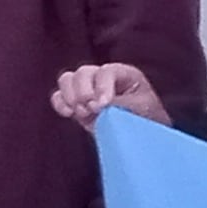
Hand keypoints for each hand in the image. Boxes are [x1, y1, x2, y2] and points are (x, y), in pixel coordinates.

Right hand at [51, 63, 168, 127]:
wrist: (144, 136)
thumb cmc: (147, 119)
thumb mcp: (141, 109)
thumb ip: (121, 105)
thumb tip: (100, 105)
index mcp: (124, 74)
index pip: (106, 72)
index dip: (101, 87)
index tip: (102, 105)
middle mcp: (103, 77)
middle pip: (83, 72)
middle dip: (84, 92)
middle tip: (92, 110)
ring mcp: (88, 89)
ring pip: (68, 79)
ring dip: (71, 96)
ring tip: (82, 112)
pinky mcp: (77, 103)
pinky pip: (59, 96)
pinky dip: (60, 103)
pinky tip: (69, 114)